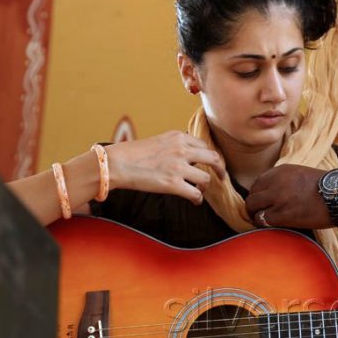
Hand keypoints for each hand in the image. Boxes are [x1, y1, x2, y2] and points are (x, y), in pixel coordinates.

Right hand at [105, 131, 225, 204]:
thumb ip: (175, 146)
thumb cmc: (132, 154)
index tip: (210, 163)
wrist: (115, 163)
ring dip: (205, 186)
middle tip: (221, 176)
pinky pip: (195, 193)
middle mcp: (182, 149)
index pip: (203, 145)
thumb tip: (187, 157)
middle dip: (220, 168)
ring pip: (206, 178)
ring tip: (200, 191)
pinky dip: (198, 199)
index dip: (208, 156)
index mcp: (178, 136)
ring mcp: (178, 167)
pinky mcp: (172, 184)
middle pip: (213, 158)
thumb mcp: (158, 141)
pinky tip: (195, 201)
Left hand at [246, 164, 331, 228]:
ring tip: (264, 222)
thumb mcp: (302, 174)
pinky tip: (273, 226)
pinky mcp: (282, 214)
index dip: (259, 195)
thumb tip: (275, 193)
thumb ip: (286, 180)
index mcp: (281, 170)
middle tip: (259, 214)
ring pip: (253, 207)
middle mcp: (276, 181)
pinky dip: (265, 224)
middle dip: (254, 206)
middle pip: (252, 195)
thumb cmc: (327, 187)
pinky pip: (263, 220)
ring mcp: (278, 197)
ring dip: (257, 215)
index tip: (263, 202)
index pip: (258, 183)